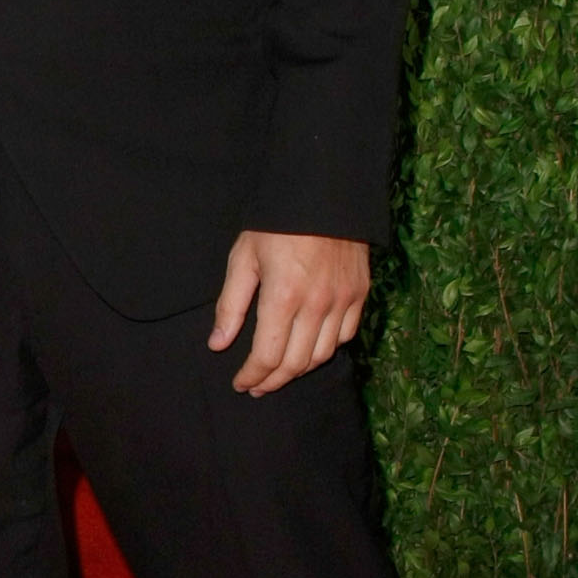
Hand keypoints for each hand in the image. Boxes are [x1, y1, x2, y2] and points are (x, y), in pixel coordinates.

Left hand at [208, 229, 369, 395]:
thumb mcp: (243, 258)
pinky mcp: (359, 293)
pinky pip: (345, 336)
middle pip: (296, 364)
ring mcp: (343, 300)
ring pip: (322, 355)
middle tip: (257, 386)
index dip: (252, 376)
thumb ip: (231, 305)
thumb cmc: (276, 222)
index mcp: (283, 296)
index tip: (240, 384)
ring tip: (280, 373)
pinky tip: (309, 349)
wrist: (323, 191)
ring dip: (299, 370)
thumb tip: (218, 344)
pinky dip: (326, 349)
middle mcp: (317, 305)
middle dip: (273, 381)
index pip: (267, 356)